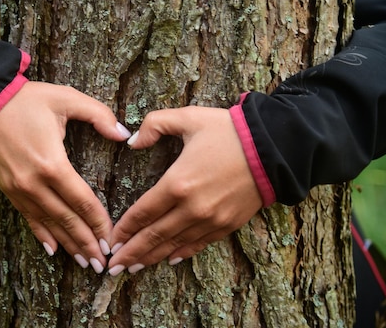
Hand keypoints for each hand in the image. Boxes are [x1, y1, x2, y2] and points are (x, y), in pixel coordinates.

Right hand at [0, 81, 131, 272]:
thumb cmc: (28, 100)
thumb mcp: (67, 98)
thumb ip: (99, 115)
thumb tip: (124, 134)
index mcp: (52, 163)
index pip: (82, 201)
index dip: (99, 223)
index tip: (112, 240)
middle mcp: (34, 183)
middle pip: (67, 220)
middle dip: (86, 243)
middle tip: (103, 263)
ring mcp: (19, 189)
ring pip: (48, 224)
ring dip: (68, 245)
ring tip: (85, 263)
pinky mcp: (8, 189)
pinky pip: (28, 217)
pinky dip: (42, 235)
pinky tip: (53, 250)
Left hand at [107, 106, 262, 275]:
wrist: (275, 147)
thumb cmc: (228, 130)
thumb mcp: (188, 117)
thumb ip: (154, 125)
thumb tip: (133, 141)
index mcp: (177, 183)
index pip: (142, 213)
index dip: (124, 229)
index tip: (110, 241)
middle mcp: (191, 208)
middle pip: (154, 236)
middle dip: (131, 253)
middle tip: (113, 267)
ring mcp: (211, 220)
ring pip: (174, 245)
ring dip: (152, 258)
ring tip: (134, 268)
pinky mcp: (228, 225)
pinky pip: (199, 244)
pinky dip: (181, 254)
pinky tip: (169, 260)